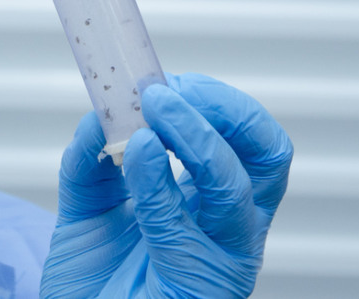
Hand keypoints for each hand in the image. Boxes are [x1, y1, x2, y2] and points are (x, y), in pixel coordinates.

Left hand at [40, 73, 293, 298]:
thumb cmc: (95, 284)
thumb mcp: (90, 206)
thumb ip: (95, 158)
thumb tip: (102, 112)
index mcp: (216, 204)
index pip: (251, 142)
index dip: (219, 102)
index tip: (170, 80)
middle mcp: (231, 230)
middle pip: (268, 157)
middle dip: (226, 109)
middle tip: (174, 90)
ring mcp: (220, 260)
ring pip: (237, 187)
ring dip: (195, 135)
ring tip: (153, 111)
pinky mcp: (197, 286)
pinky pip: (183, 225)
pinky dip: (157, 182)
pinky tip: (133, 155)